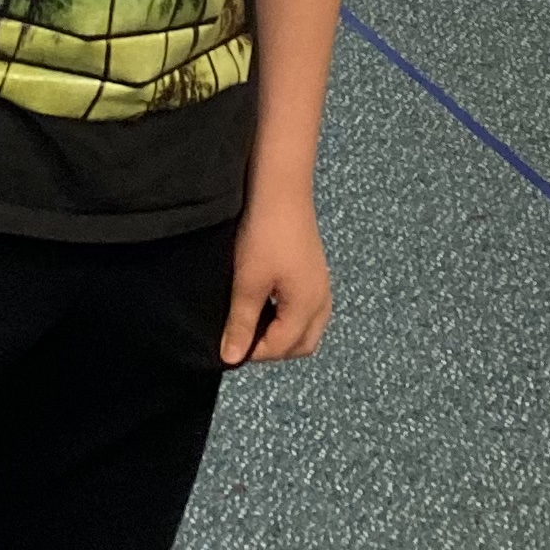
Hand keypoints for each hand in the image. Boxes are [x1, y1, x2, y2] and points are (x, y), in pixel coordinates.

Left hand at [220, 204, 332, 367]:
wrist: (281, 191)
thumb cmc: (265, 234)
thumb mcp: (248, 282)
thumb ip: (241, 323)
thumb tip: (231, 358)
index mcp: (307, 307)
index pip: (280, 349)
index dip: (252, 353)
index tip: (228, 347)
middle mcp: (321, 300)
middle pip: (301, 346)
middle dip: (272, 349)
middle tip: (243, 338)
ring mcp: (321, 285)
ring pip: (308, 329)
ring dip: (283, 334)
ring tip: (254, 322)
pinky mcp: (315, 272)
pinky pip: (309, 310)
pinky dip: (290, 318)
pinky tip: (267, 303)